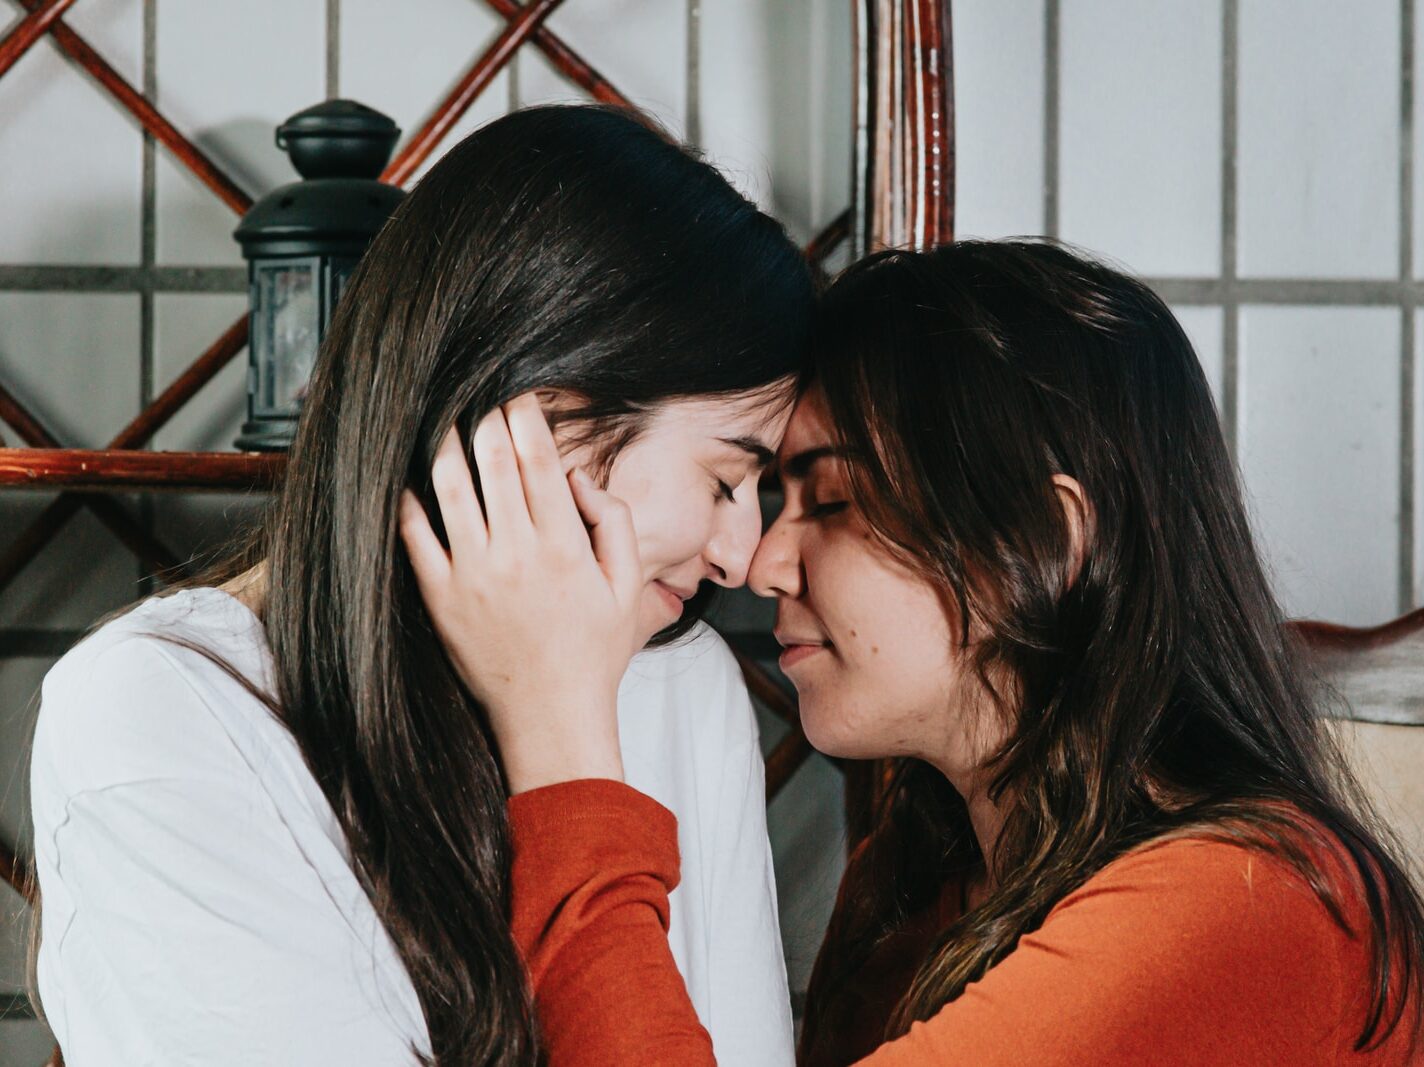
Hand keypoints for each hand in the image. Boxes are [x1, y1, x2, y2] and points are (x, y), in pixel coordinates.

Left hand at [399, 394, 643, 793]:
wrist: (551, 716)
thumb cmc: (593, 653)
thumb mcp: (628, 587)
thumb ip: (614, 524)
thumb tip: (579, 479)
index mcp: (564, 546)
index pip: (539, 460)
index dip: (526, 417)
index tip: (518, 395)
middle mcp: (516, 553)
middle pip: (493, 462)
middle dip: (486, 419)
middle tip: (480, 397)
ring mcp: (473, 574)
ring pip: (449, 489)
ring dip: (444, 446)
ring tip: (440, 421)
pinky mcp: (441, 598)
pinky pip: (416, 537)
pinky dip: (408, 502)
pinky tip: (406, 478)